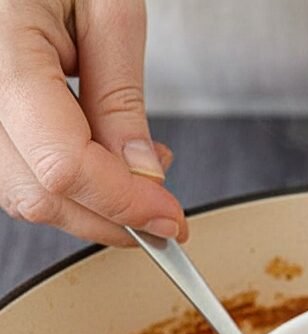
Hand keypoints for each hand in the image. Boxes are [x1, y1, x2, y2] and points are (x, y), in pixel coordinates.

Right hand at [0, 0, 184, 245]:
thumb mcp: (107, 6)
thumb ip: (121, 95)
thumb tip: (144, 174)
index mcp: (2, 48)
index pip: (63, 164)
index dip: (123, 203)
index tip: (170, 218)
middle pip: (41, 193)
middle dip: (112, 214)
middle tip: (164, 206)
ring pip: (26, 195)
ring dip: (91, 204)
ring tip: (137, 170)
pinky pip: (16, 175)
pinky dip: (66, 185)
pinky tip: (102, 160)